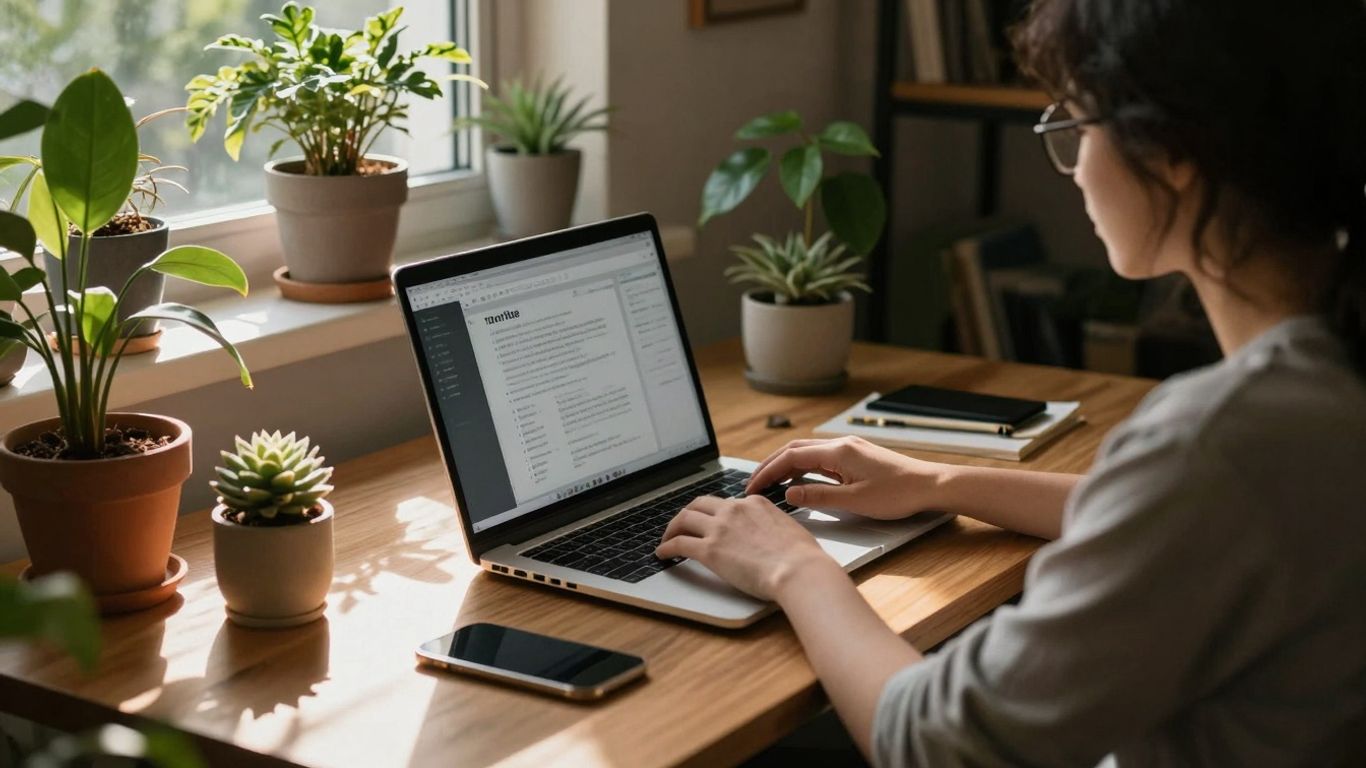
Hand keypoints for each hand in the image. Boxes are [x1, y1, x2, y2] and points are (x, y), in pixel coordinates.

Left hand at [654, 494, 832, 599]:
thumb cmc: (801, 556)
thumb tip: (769, 535)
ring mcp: (720, 528)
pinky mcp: (710, 550)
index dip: (714, 513)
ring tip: (667, 538)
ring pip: (684, 519)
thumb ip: (772, 525)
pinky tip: (663, 554)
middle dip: (687, 514)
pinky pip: (679, 543)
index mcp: (754, 503)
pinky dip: (667, 547)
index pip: (726, 503)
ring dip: (672, 528)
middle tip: (681, 524)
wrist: (798, 570)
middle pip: (700, 504)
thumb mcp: (787, 528)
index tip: (710, 521)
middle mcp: (734, 510)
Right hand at [745, 436, 950, 520]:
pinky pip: (821, 459)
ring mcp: (849, 449)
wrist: (930, 485)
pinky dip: (803, 468)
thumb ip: (818, 496)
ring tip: (770, 485)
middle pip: (794, 450)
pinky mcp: (856, 457)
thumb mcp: (854, 501)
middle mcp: (841, 445)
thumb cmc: (899, 494)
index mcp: (838, 452)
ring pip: (807, 453)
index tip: (753, 488)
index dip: (768, 473)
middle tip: (754, 485)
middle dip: (771, 466)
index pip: (791, 458)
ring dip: (786, 466)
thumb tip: (788, 495)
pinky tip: (799, 482)